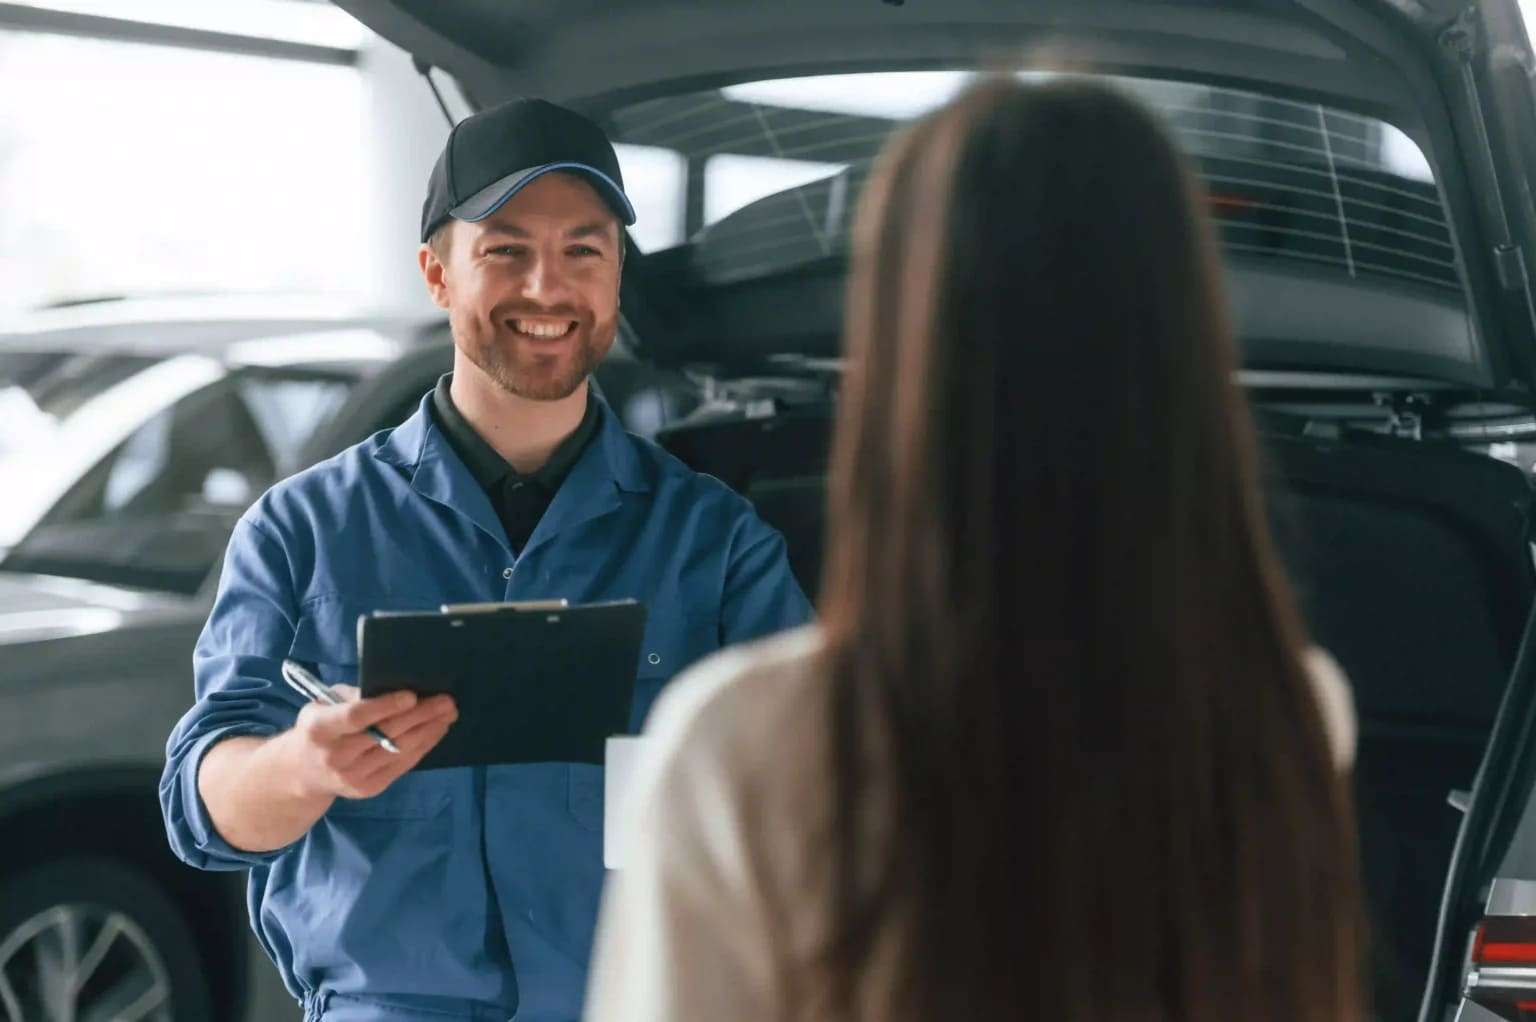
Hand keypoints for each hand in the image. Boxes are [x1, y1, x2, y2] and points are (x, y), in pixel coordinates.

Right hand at [283, 686, 457, 800]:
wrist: (302, 772)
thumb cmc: (319, 727)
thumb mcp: (324, 704)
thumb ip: (353, 696)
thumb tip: (394, 690)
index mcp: (320, 728)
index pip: (357, 716)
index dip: (386, 706)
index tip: (412, 695)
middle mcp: (335, 755)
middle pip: (385, 734)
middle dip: (420, 716)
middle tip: (446, 702)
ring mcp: (352, 776)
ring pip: (398, 750)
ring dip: (428, 731)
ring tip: (448, 715)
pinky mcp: (368, 789)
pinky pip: (402, 765)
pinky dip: (423, 747)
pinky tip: (436, 732)